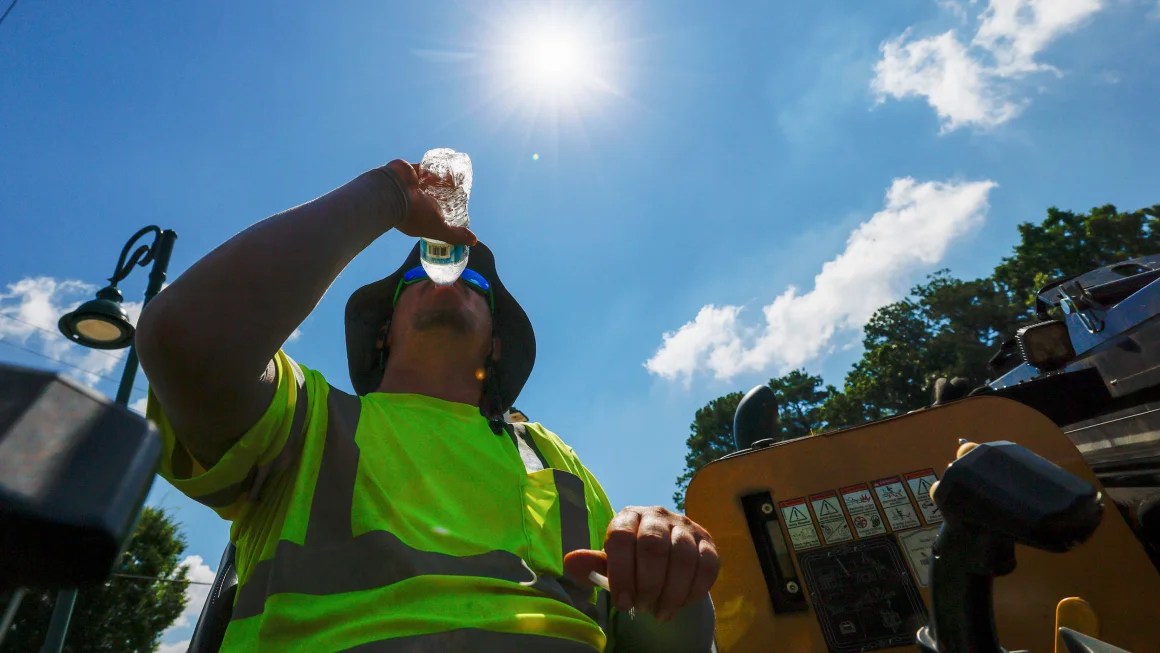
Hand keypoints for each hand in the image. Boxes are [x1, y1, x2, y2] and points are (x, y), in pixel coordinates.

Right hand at [383, 159, 476, 245]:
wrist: (393, 191)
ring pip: (428, 183)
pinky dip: (433, 168)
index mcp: (416, 218)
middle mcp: (412, 203)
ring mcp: (409, 187)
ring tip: (455, 179)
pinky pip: (423, 168)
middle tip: (459, 192)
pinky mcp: (409, 172)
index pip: (433, 216)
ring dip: (439, 181)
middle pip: (432, 198)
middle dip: (443, 196)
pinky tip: (446, 167)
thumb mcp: (438, 227)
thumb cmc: (414, 213)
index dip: (444, 214)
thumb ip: (454, 235)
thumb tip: (474, 241)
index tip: (456, 210)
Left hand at [564, 506, 718, 621]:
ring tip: (660, 612)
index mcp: (627, 517)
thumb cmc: (630, 562)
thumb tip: (570, 562)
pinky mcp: (707, 541)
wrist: (664, 560)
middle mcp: (657, 515)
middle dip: (647, 584)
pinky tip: (680, 604)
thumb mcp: (610, 564)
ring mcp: (685, 526)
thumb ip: (592, 564)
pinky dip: (693, 590)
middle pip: (653, 546)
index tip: (621, 603)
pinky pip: (706, 565)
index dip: (620, 572)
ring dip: (671, 592)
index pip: (620, 537)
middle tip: (642, 608)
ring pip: (682, 557)